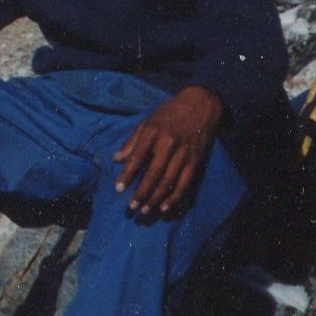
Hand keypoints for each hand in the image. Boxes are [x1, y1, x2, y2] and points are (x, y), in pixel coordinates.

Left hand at [112, 86, 224, 216]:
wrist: (200, 105)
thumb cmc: (168, 113)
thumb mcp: (147, 121)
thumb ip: (132, 141)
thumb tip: (116, 159)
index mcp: (153, 131)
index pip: (137, 156)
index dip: (127, 174)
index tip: (118, 188)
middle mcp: (169, 143)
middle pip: (154, 172)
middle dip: (142, 191)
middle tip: (131, 207)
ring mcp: (184, 153)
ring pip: (169, 181)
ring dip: (156, 198)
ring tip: (144, 210)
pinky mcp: (196, 160)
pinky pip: (185, 183)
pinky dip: (175, 196)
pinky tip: (164, 207)